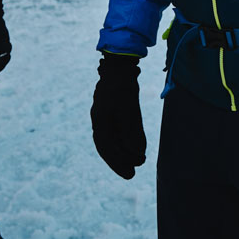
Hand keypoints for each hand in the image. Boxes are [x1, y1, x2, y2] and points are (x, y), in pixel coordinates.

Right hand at [91, 53, 146, 178]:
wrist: (120, 65)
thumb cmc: (123, 86)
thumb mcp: (129, 108)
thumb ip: (131, 130)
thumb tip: (136, 152)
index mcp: (100, 120)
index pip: (106, 148)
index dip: (117, 163)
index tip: (130, 173)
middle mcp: (99, 120)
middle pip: (108, 146)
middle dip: (120, 161)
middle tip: (133, 173)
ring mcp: (104, 114)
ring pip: (112, 139)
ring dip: (123, 152)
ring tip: (138, 161)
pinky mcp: (112, 110)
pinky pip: (116, 131)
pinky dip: (124, 141)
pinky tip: (135, 147)